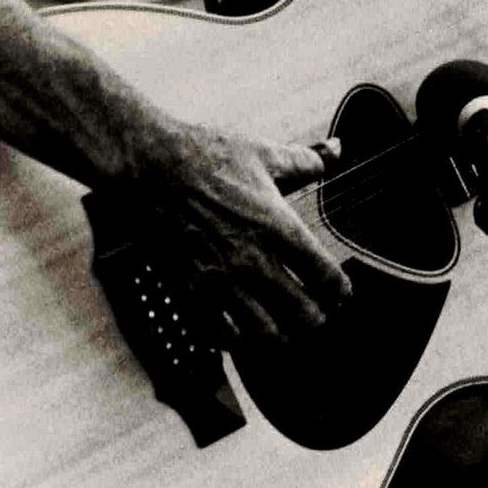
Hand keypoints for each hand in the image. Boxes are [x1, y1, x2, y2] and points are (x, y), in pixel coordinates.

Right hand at [138, 122, 349, 349]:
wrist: (147, 166)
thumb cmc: (206, 155)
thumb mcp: (265, 153)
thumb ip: (308, 159)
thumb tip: (339, 149)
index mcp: (279, 227)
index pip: (328, 279)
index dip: (340, 290)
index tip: (337, 290)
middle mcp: (254, 261)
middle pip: (305, 316)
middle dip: (317, 317)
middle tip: (315, 311)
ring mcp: (220, 280)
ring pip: (267, 335)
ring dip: (281, 333)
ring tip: (282, 323)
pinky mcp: (190, 290)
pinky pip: (221, 335)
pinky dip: (236, 338)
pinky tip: (240, 325)